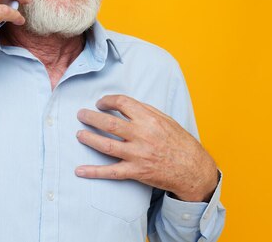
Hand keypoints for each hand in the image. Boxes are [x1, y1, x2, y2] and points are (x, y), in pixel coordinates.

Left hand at [75, 95, 218, 201]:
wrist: (192, 168)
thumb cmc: (180, 142)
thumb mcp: (166, 120)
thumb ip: (145, 111)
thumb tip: (124, 104)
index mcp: (149, 118)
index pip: (122, 103)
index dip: (107, 101)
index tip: (100, 103)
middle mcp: (142, 135)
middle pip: (109, 122)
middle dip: (91, 117)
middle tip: (81, 115)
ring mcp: (137, 154)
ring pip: (106, 145)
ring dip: (89, 138)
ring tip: (78, 134)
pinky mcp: (136, 171)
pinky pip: (111, 171)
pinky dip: (94, 172)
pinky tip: (80, 170)